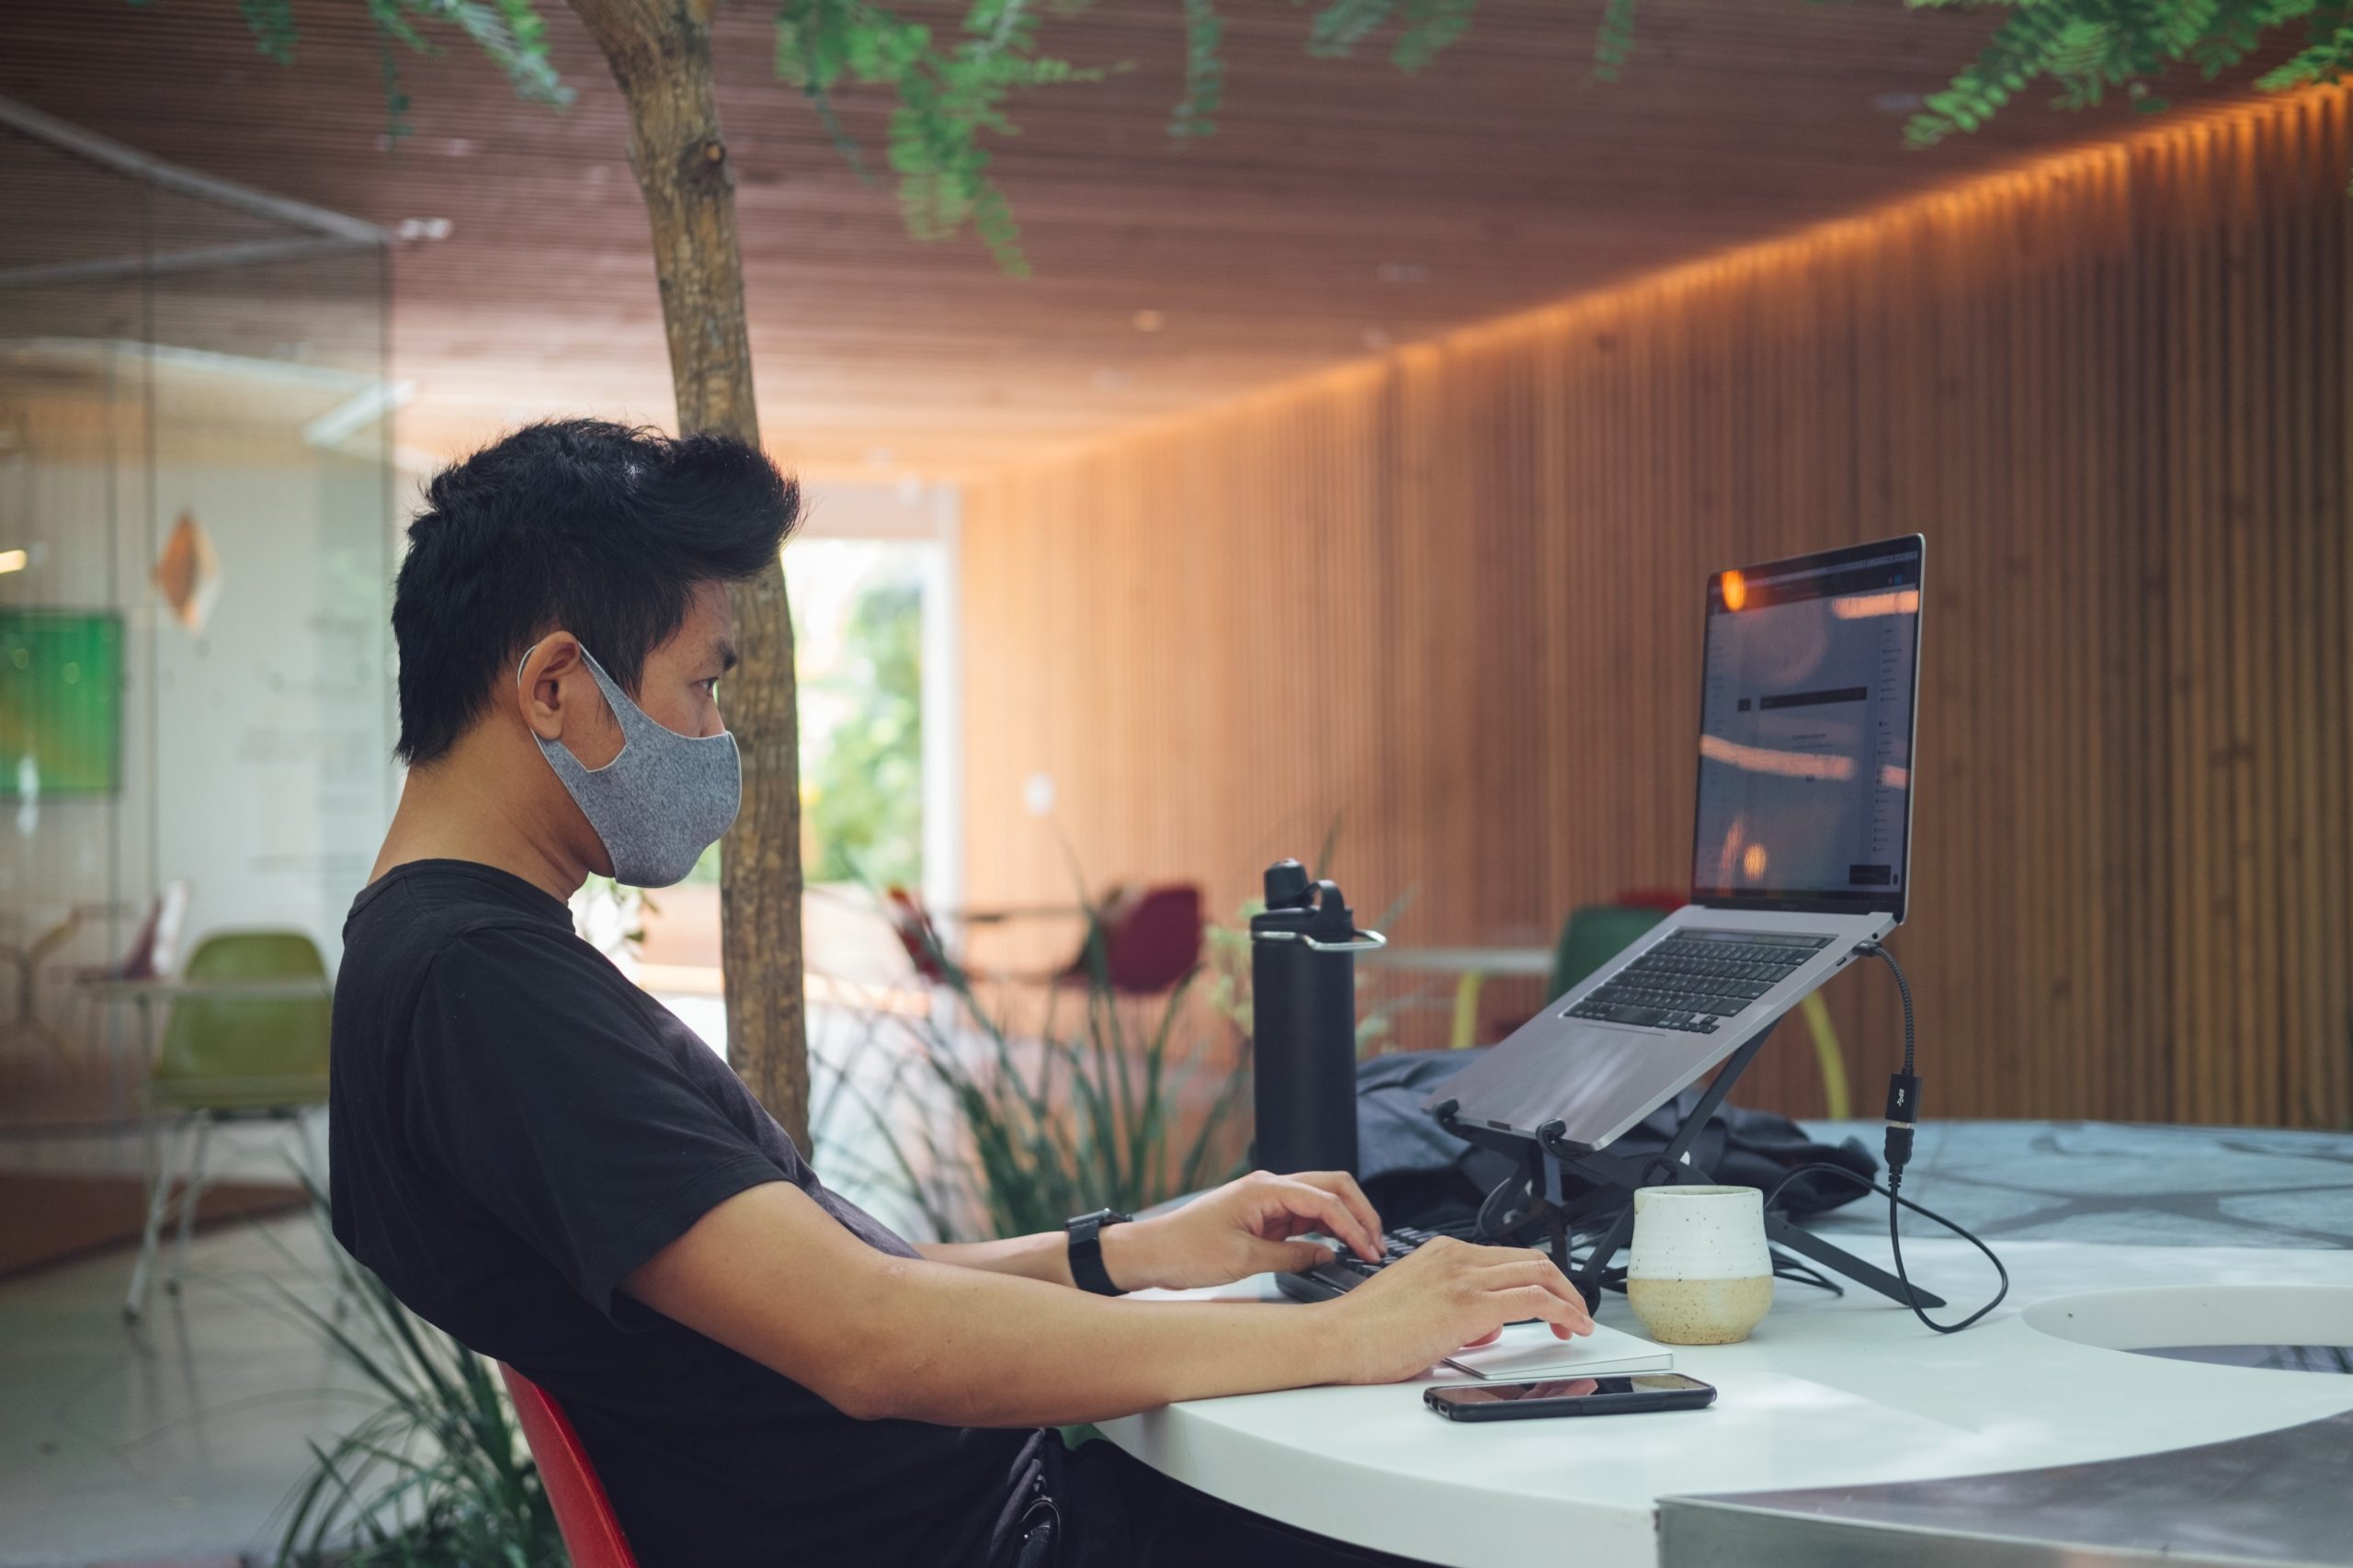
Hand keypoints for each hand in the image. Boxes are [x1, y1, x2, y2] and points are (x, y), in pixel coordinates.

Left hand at [1106, 1169, 1382, 1291]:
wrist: (1150, 1253)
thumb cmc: (1186, 1251)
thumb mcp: (1243, 1259)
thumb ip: (1291, 1256)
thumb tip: (1326, 1255)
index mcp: (1265, 1189)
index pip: (1325, 1200)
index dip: (1353, 1226)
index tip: (1369, 1251)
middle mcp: (1268, 1186)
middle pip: (1331, 1187)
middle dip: (1359, 1213)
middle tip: (1377, 1244)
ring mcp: (1266, 1199)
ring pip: (1320, 1199)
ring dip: (1345, 1220)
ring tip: (1364, 1247)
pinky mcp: (1262, 1215)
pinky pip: (1303, 1215)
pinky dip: (1325, 1228)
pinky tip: (1336, 1247)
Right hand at [1328, 1236, 1592, 1383]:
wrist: (1338, 1338)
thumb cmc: (1365, 1330)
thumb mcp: (1417, 1306)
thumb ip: (1453, 1308)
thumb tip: (1484, 1326)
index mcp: (1442, 1253)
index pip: (1506, 1257)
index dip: (1538, 1278)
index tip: (1550, 1301)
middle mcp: (1455, 1257)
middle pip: (1531, 1258)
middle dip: (1562, 1285)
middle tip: (1573, 1312)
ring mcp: (1463, 1277)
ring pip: (1539, 1273)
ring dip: (1569, 1298)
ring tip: (1578, 1322)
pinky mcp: (1469, 1304)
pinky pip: (1533, 1299)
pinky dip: (1563, 1310)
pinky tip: (1572, 1327)